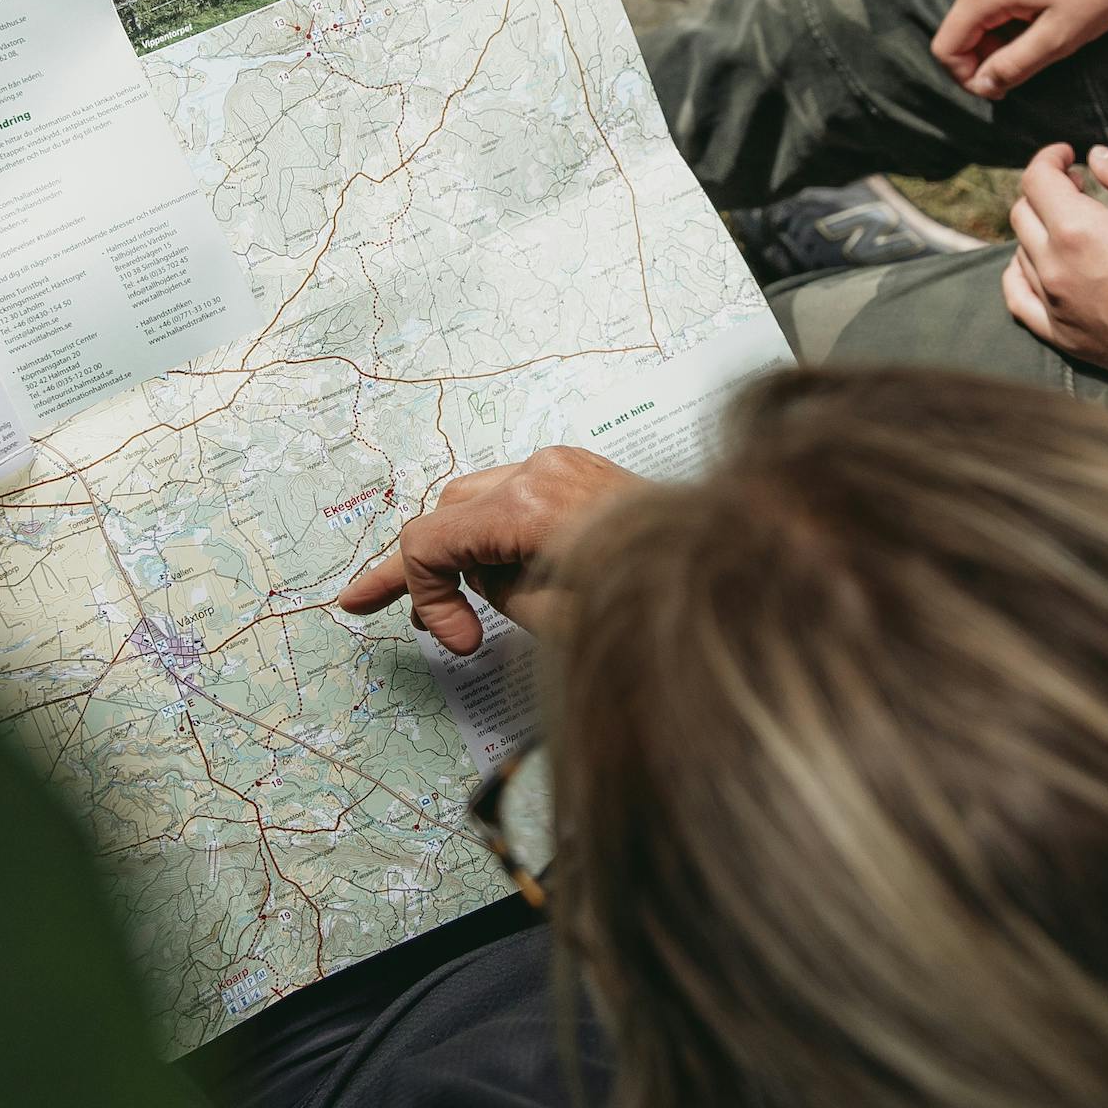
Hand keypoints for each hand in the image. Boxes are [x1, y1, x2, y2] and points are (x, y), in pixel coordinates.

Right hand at [335, 446, 641, 652]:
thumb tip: (481, 576)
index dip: (423, 594)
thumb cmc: (655, 600)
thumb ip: (501, 593)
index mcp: (528, 505)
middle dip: (424, 566)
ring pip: (477, 500)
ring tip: (466, 607)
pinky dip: (499, 534)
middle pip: (447, 511)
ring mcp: (562, 464)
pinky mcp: (580, 470)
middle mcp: (540, 470)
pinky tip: (507, 575)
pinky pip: (516, 496)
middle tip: (372, 601)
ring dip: (464, 550)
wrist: (735, 561)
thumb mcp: (560, 620)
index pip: (431, 538)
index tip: (458, 643)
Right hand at [929, 0, 1107, 100]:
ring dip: (1001, 31)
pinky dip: (1009, 8)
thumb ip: (1013, 65)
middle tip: (1029, 63)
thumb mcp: (1060, 37)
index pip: (947, 46)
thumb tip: (984, 85)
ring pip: (978, 7)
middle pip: (961, 26)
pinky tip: (1046, 8)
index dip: (968, 77)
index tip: (1001, 88)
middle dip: (987, 53)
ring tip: (1045, 32)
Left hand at [1002, 145, 1107, 433]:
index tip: (1068, 155)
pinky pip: (1018, 298)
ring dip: (1038, 228)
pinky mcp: (1061, 336)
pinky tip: (1038, 264)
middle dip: (1045, 190)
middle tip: (1078, 186)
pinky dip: (1020, 273)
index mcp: (1078, 230)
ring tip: (1071, 223)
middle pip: (1023, 213)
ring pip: (1020, 251)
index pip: (1037, 180)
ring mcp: (1054, 305)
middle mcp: (1054, 267)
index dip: (1049, 158)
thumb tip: (1095, 156)